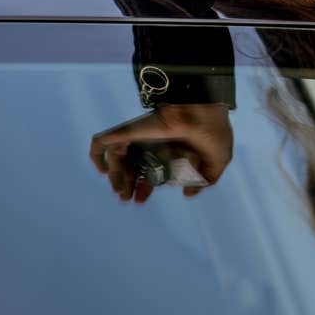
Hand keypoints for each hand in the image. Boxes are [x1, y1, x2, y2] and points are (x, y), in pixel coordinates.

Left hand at [88, 104, 233, 202]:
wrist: (203, 113)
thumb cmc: (213, 133)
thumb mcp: (218, 160)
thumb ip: (206, 179)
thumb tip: (188, 194)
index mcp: (170, 148)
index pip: (151, 170)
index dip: (145, 186)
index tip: (140, 200)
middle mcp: (152, 141)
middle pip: (133, 167)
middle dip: (128, 185)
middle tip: (127, 200)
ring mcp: (138, 135)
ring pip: (117, 159)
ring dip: (115, 178)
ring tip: (120, 193)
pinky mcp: (127, 130)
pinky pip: (102, 142)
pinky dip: (97, 156)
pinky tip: (102, 170)